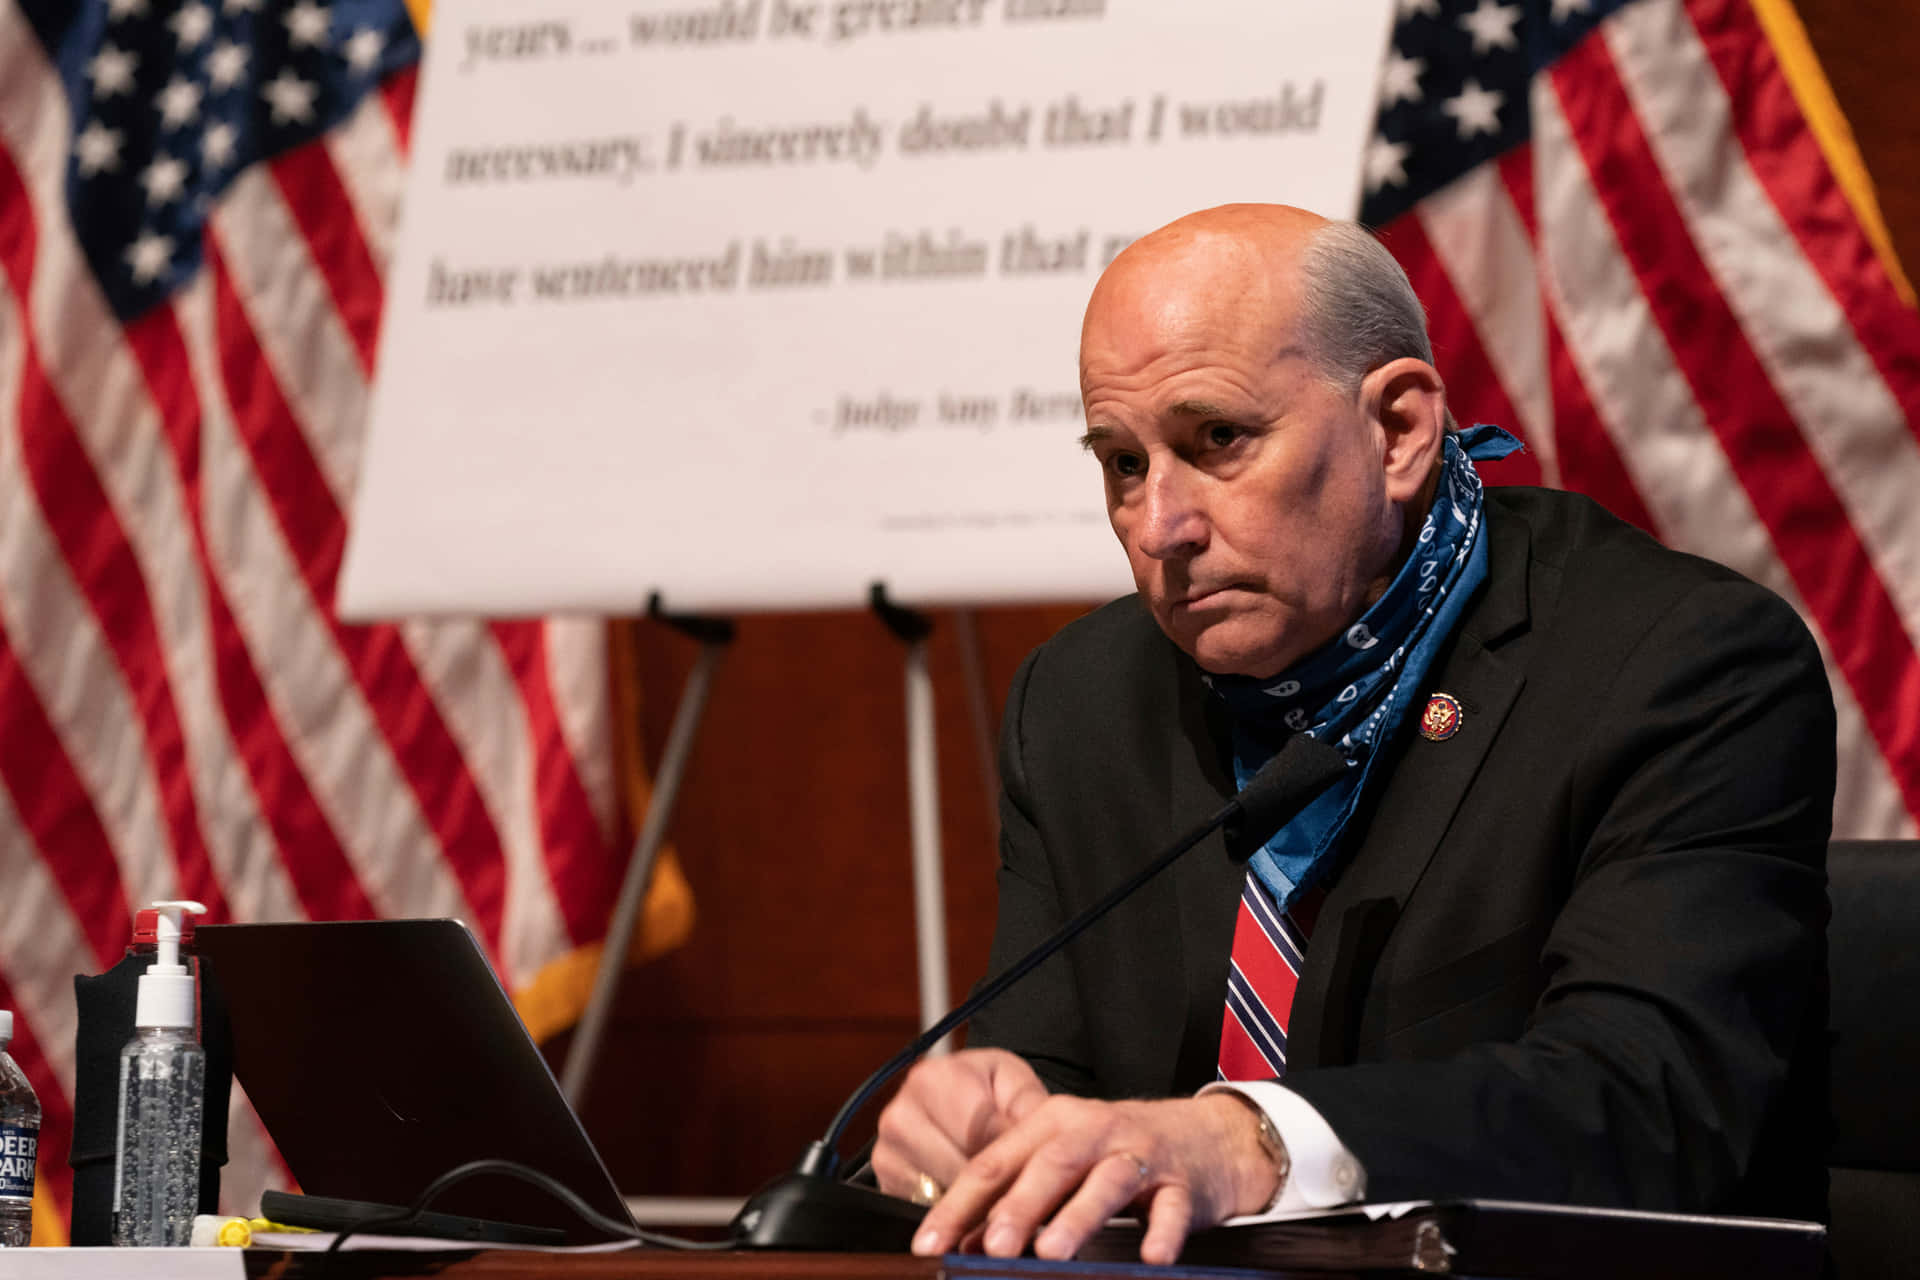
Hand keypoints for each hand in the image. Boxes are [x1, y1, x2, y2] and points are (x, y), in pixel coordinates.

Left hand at [885, 1069, 1281, 1264]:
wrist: (1204, 1136)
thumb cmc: (1116, 1152)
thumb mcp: (1062, 1163)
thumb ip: (1017, 1197)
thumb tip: (967, 1243)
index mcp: (1050, 1124)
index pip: (995, 1164)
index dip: (959, 1204)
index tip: (929, 1243)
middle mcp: (1091, 1131)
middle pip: (1049, 1165)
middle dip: (1019, 1207)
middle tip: (991, 1245)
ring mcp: (1138, 1153)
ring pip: (1106, 1181)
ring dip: (1078, 1216)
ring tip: (1052, 1251)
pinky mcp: (1182, 1180)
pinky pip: (1172, 1207)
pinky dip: (1162, 1231)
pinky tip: (1151, 1256)